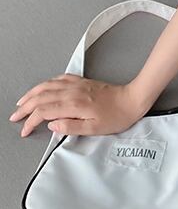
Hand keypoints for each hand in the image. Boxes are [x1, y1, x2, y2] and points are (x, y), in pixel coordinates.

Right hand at [9, 74, 146, 137]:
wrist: (132, 99)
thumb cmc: (117, 116)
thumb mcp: (95, 129)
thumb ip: (71, 127)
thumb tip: (52, 126)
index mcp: (74, 105)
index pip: (44, 112)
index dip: (31, 121)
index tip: (25, 130)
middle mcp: (72, 92)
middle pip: (41, 97)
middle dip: (25, 107)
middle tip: (15, 117)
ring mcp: (77, 85)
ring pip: (47, 86)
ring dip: (31, 94)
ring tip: (21, 102)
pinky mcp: (82, 81)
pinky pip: (59, 79)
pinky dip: (46, 83)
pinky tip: (43, 87)